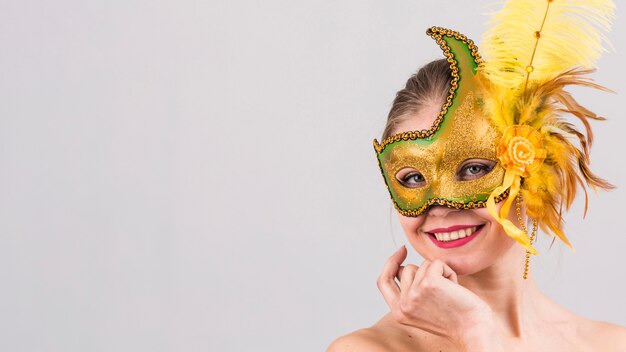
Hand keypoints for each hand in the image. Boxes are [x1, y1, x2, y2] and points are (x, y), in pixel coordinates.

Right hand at [376, 246, 503, 350]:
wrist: (474, 330)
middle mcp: (403, 304)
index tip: (402, 251)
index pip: (383, 281)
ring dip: (439, 273)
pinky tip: (455, 288)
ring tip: (448, 292)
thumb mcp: (422, 308)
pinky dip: (449, 272)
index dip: (390, 263)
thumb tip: (401, 266)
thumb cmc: (454, 319)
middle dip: (426, 273)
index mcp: (398, 312)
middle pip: (406, 269)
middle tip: (442, 293)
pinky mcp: (429, 283)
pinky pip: (436, 263)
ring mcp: (415, 293)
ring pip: (422, 265)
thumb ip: (408, 291)